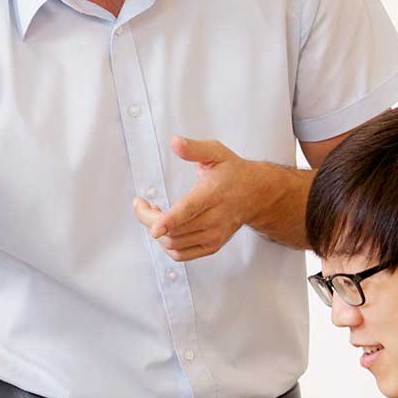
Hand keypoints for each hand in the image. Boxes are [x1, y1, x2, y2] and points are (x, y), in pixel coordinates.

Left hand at [132, 136, 257, 260]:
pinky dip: (166, 245)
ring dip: (156, 231)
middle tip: (142, 204)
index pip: (189, 210)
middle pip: (175, 230)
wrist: (256, 195)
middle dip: (149, 219)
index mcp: (213, 194)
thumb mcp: (216, 153)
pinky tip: (165, 229)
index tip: (154, 228)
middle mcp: (215, 218)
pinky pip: (181, 254)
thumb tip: (175, 142)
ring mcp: (214, 235)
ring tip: (153, 213)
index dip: (169, 220)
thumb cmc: (233, 173)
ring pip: (174, 244)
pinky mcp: (212, 246)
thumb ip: (194, 148)